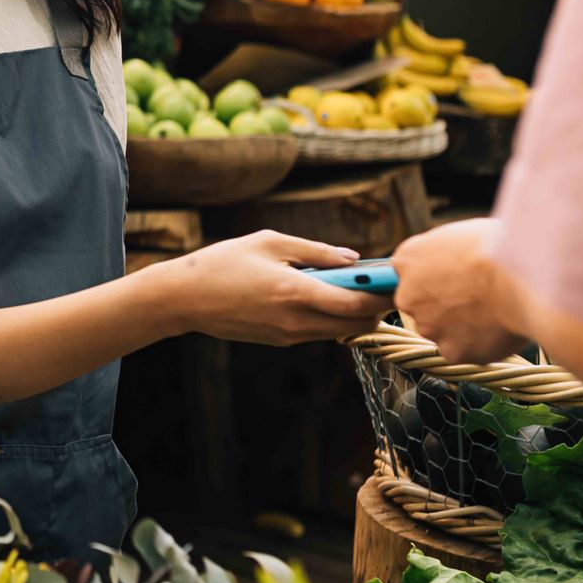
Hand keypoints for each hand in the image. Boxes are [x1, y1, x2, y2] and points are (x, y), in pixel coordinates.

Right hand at [143, 230, 391, 345]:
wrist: (184, 298)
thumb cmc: (224, 262)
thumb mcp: (269, 241)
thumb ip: (315, 251)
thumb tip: (353, 259)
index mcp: (294, 293)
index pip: (356, 305)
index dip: (383, 295)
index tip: (398, 280)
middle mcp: (296, 321)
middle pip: (356, 325)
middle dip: (376, 307)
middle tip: (385, 284)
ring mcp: (288, 335)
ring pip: (341, 332)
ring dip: (356, 314)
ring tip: (359, 287)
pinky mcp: (280, 340)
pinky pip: (319, 332)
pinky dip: (333, 317)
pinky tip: (329, 297)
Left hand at [391, 218, 526, 363]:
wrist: (523, 280)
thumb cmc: (501, 247)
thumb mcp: (462, 232)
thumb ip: (446, 251)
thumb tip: (453, 258)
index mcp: (408, 258)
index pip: (409, 271)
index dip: (436, 274)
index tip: (455, 276)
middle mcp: (409, 295)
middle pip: (422, 304)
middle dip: (444, 303)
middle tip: (477, 296)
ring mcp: (429, 326)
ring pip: (442, 329)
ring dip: (462, 325)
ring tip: (494, 310)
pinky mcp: (452, 352)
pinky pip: (465, 350)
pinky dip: (480, 344)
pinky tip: (499, 328)